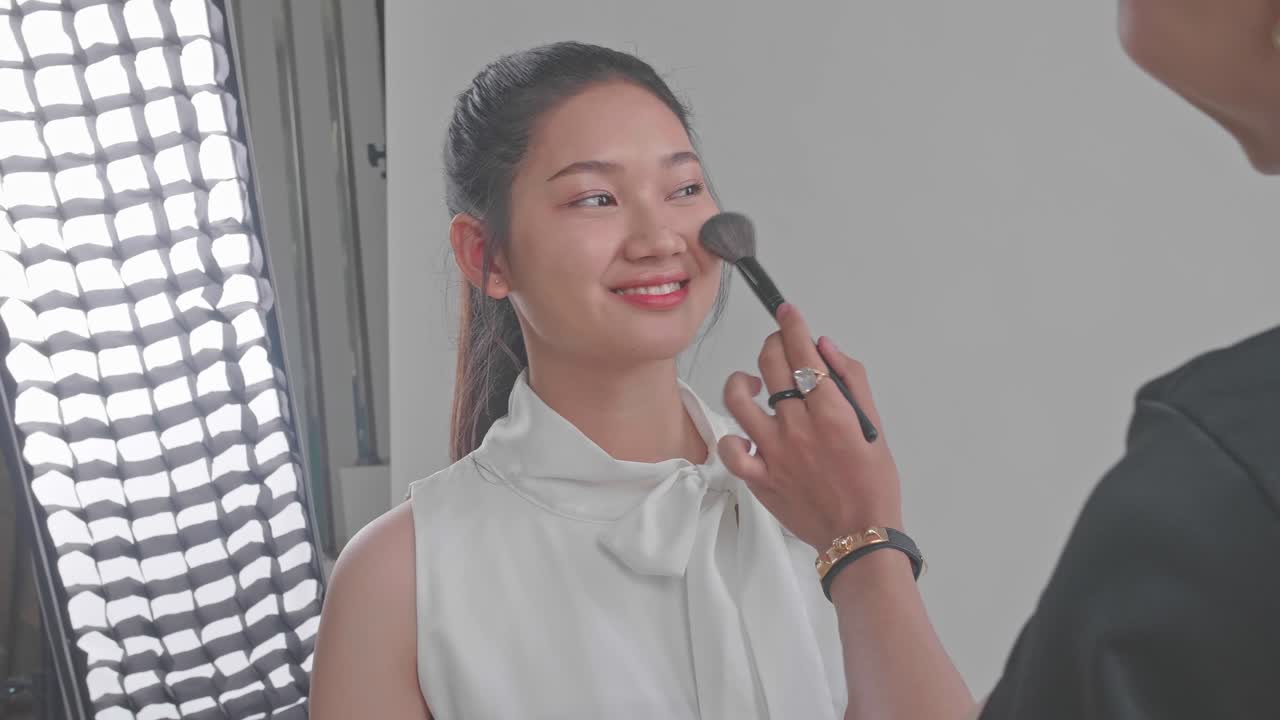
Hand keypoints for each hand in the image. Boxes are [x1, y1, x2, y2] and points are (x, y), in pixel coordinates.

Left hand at [718, 303, 903, 552]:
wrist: (859, 534)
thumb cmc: (872, 482)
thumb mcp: (873, 425)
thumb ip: (851, 381)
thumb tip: (825, 348)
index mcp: (831, 411)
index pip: (803, 352)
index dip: (793, 326)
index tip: (787, 313)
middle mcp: (798, 427)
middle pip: (770, 365)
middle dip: (773, 344)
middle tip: (779, 346)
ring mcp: (774, 452)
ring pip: (739, 399)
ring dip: (743, 381)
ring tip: (754, 383)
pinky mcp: (759, 477)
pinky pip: (731, 449)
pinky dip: (733, 436)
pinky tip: (746, 432)